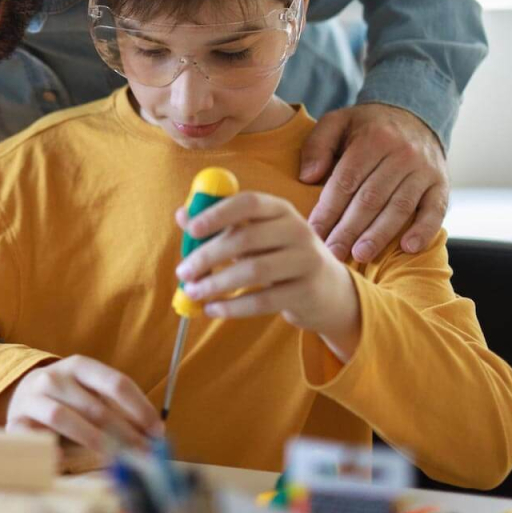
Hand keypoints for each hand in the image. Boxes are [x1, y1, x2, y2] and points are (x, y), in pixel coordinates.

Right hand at [0, 355, 162, 452]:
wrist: (21, 395)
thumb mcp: (90, 392)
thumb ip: (117, 407)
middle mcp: (54, 377)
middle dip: (125, 433)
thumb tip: (155, 433)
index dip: (140, 408)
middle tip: (144, 454)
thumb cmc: (68, 398)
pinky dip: (51, 450)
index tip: (158, 431)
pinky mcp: (15, 421)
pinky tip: (67, 462)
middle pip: (95, 406)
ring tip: (116, 458)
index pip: (115, 383)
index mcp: (79, 365)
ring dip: (95, 441)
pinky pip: (36, 437)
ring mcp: (32, 397)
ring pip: (65, 418)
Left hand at [176, 191, 360, 358]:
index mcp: (280, 209)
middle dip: (208, 256)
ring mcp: (306, 261)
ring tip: (192, 292)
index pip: (248, 203)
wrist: (329, 290)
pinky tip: (212, 310)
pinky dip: (233, 307)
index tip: (191, 230)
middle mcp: (297, 230)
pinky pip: (264, 300)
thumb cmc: (279, 255)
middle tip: (182, 272)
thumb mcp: (255, 235)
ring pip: (253, 271)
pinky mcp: (307, 292)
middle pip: (246, 238)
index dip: (217, 214)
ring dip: (216, 284)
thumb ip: (220, 224)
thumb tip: (182, 214)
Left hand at [299, 103, 448, 263]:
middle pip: (371, 198)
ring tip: (360, 255)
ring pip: (399, 207)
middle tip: (332, 252)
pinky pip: (436, 210)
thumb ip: (318, 145)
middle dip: (349, 229)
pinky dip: (424, 230)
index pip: (346, 180)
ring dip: (379, 235)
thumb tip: (307, 178)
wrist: (414, 115)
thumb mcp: (337, 122)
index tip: (313, 231)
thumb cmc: (367, 127)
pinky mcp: (441, 184)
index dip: (328, 208)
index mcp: (373, 139)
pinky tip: (408, 248)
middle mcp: (402, 154)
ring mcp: (424, 171)